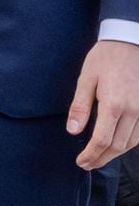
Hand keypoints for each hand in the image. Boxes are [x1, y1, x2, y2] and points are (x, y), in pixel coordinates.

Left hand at [70, 40, 138, 168]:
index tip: (81, 162)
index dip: (91, 155)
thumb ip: (80, 106)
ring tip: (99, 158)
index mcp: (114, 105)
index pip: (102, 140)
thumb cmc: (106, 58)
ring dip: (115, 154)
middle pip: (118, 146)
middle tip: (87, 164)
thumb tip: (73, 130)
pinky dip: (128, 143)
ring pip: (131, 143)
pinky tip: (117, 144)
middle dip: (101, 158)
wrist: (130, 42)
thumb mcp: (86, 78)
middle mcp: (134, 112)